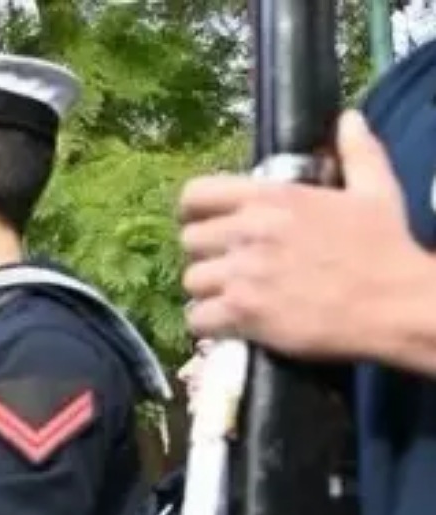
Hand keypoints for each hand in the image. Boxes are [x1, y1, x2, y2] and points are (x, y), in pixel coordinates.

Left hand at [180, 111, 426, 359]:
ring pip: (191, 281)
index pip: (196, 193)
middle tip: (229, 266)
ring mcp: (243, 272)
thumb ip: (357, 152)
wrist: (396, 304)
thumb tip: (349, 118)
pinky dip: (209, 324)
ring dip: (208, 291)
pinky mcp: (243, 312)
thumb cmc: (385, 248)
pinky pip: (197, 318)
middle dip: (206, 254)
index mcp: (273, 196)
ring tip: (233, 295)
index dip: (194, 211)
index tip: (205, 223)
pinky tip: (231, 322)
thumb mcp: (375, 191)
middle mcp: (250, 230)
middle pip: (189, 241)